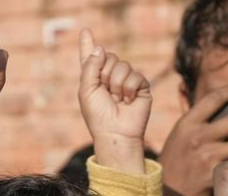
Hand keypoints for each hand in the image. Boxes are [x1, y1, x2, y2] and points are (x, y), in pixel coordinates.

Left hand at [78, 29, 149, 173]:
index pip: (91, 58)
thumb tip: (100, 48)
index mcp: (94, 79)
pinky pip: (135, 75)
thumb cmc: (98, 116)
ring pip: (123, 65)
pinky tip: (128, 101)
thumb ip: (90, 66)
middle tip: (106, 93)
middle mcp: (110, 77)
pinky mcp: (141, 86)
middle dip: (105, 74)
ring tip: (117, 100)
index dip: (88, 45)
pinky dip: (129, 89)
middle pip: (109, 56)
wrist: (115, 132)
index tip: (86, 31)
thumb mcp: (86, 89)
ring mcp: (127, 81)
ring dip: (117, 84)